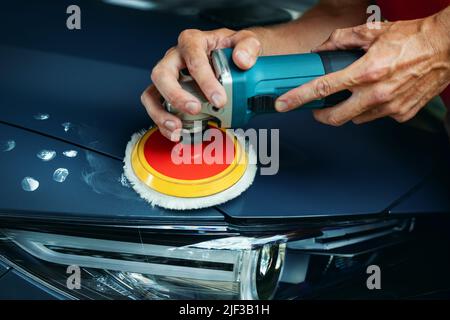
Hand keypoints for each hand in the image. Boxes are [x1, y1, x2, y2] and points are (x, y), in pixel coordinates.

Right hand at [141, 28, 261, 139]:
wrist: (230, 57)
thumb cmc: (232, 49)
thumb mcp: (246, 40)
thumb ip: (248, 46)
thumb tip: (242, 61)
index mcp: (192, 42)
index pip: (193, 58)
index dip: (205, 80)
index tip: (219, 99)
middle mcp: (175, 58)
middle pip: (162, 74)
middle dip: (176, 95)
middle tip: (195, 109)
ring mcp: (169, 77)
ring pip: (152, 93)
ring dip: (161, 113)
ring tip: (176, 128)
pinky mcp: (167, 94)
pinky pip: (157, 107)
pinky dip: (163, 122)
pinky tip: (176, 133)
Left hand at [275, 16, 449, 125]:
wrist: (447, 47)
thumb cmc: (414, 38)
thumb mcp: (373, 32)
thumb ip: (342, 39)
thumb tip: (322, 49)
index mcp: (366, 71)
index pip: (323, 88)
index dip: (299, 97)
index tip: (284, 104)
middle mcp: (377, 93)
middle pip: (335, 117)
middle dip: (321, 115)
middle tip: (318, 109)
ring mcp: (390, 107)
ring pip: (356, 119)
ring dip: (349, 109)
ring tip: (356, 93)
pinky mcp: (402, 114)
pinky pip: (377, 117)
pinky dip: (371, 108)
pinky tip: (378, 94)